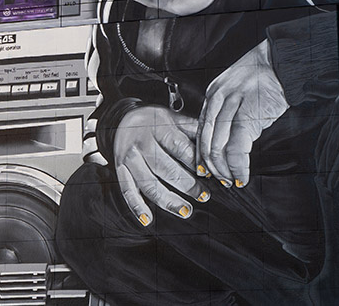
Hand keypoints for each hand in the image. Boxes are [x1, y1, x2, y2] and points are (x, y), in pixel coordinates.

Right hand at [111, 105, 207, 226]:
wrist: (122, 119)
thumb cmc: (154, 121)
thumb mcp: (174, 118)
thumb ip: (194, 130)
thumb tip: (217, 144)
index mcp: (158, 127)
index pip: (179, 146)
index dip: (195, 162)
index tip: (208, 174)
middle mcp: (142, 143)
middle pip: (165, 167)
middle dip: (186, 184)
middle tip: (203, 196)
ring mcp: (130, 159)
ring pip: (148, 183)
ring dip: (168, 200)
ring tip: (186, 210)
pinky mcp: (120, 170)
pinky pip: (127, 190)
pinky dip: (136, 207)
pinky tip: (147, 219)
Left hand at [196, 40, 288, 188]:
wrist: (281, 62)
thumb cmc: (265, 77)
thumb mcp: (238, 90)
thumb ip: (229, 110)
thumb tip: (227, 141)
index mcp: (213, 94)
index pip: (201, 130)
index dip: (201, 153)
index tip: (205, 169)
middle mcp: (217, 99)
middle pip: (205, 141)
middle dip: (211, 166)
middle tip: (220, 180)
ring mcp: (230, 106)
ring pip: (218, 147)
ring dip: (224, 170)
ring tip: (231, 180)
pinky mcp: (247, 115)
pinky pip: (236, 148)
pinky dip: (238, 167)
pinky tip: (242, 175)